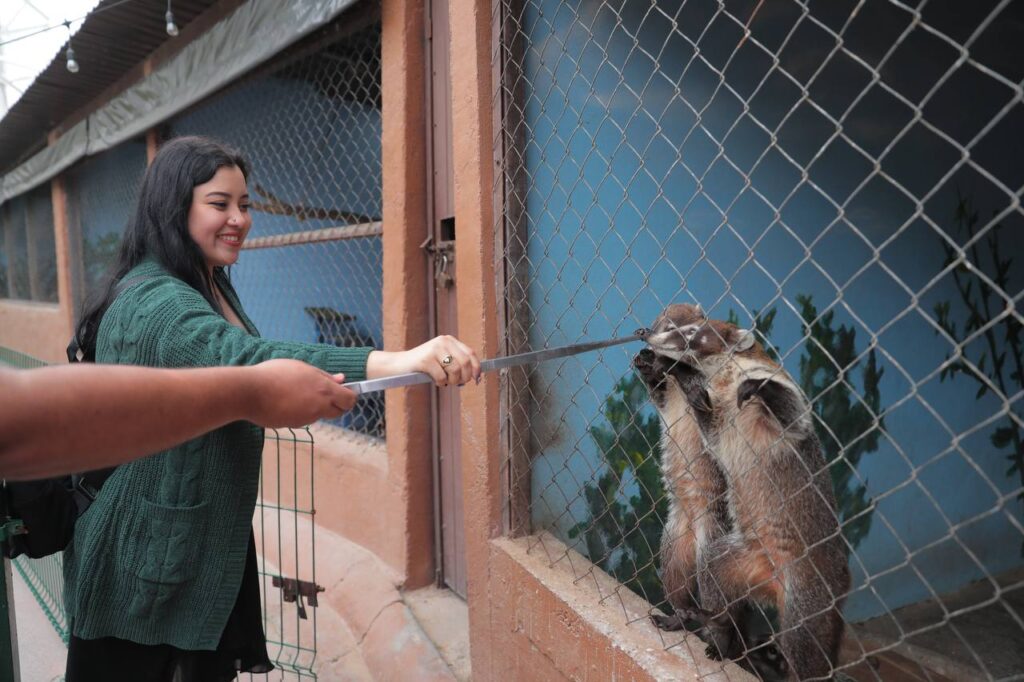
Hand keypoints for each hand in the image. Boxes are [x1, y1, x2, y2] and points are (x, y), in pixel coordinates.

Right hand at [247, 359, 356, 426]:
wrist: (249, 392)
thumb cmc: (274, 374)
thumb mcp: (302, 368)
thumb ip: (323, 376)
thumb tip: (341, 380)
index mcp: (323, 389)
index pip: (349, 400)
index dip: (349, 397)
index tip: (344, 393)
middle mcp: (319, 405)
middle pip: (338, 411)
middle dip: (335, 405)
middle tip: (322, 395)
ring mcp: (306, 417)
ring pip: (319, 415)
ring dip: (314, 408)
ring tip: (295, 394)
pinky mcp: (294, 425)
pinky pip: (303, 418)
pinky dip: (299, 412)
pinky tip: (285, 402)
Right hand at [366, 335, 481, 386]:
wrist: (399, 365)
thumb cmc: (423, 366)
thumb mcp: (442, 360)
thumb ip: (457, 363)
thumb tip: (475, 376)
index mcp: (449, 340)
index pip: (470, 353)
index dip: (476, 367)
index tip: (476, 379)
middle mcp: (443, 341)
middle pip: (464, 362)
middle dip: (464, 377)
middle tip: (456, 383)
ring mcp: (434, 349)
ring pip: (454, 370)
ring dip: (452, 381)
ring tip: (444, 381)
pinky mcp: (426, 359)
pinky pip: (442, 376)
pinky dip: (441, 382)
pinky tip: (435, 381)